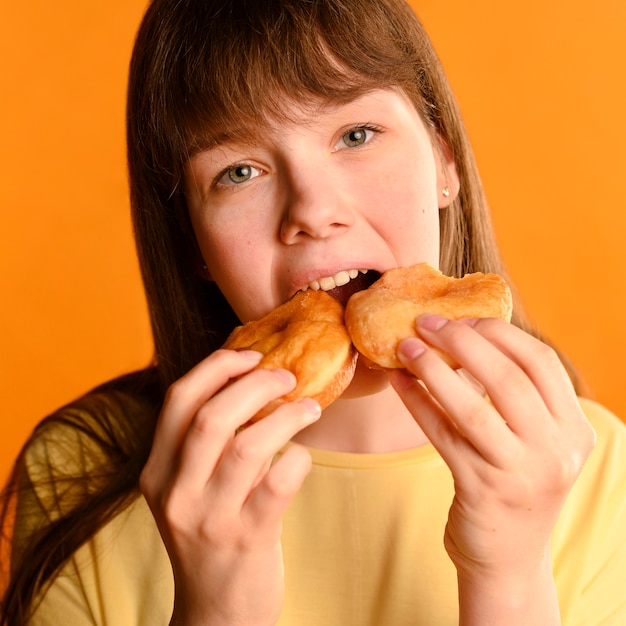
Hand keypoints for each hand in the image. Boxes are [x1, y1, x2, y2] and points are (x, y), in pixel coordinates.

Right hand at [140, 349, 320, 625]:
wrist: (217, 612)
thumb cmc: (212, 533)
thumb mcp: (192, 488)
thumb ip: (207, 442)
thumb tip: (252, 378)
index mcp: (157, 471)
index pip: (178, 400)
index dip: (216, 367)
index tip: (249, 354)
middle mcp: (176, 492)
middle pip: (211, 417)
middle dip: (254, 384)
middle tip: (286, 376)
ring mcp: (209, 518)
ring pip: (248, 446)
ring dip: (286, 416)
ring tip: (310, 408)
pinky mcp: (247, 538)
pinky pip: (280, 482)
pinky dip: (298, 457)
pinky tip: (302, 455)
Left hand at [390, 315, 595, 623]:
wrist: (507, 557)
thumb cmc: (514, 484)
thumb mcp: (535, 442)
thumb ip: (519, 397)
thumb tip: (468, 335)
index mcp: (574, 429)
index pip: (542, 362)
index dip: (501, 333)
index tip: (465, 319)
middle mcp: (556, 450)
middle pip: (507, 378)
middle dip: (462, 342)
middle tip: (427, 323)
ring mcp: (520, 472)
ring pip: (472, 406)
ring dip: (433, 369)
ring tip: (405, 346)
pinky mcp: (482, 490)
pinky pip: (442, 434)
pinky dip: (417, 403)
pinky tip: (398, 382)